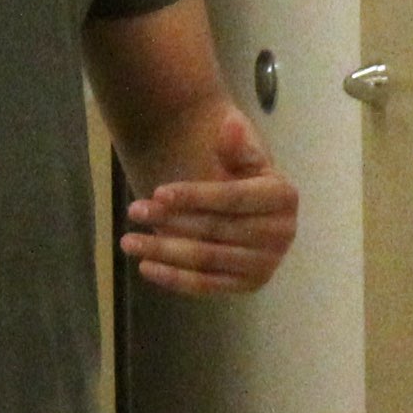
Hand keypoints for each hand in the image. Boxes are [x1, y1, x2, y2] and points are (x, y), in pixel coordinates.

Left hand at [122, 109, 298, 295]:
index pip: (232, 198)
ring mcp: (266, 265)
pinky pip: (206, 285)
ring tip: (129, 241)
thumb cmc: (245, 179)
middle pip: (216, 229)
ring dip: (164, 250)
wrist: (256, 212)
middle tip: (133, 211)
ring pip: (206, 258)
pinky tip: (145, 267)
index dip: (194, 195)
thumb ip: (237, 144)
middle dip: (171, 220)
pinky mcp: (248, 286)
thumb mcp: (244, 157)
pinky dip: (174, 278)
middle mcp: (281, 235)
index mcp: (283, 198)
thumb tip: (230, 126)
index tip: (157, 192)